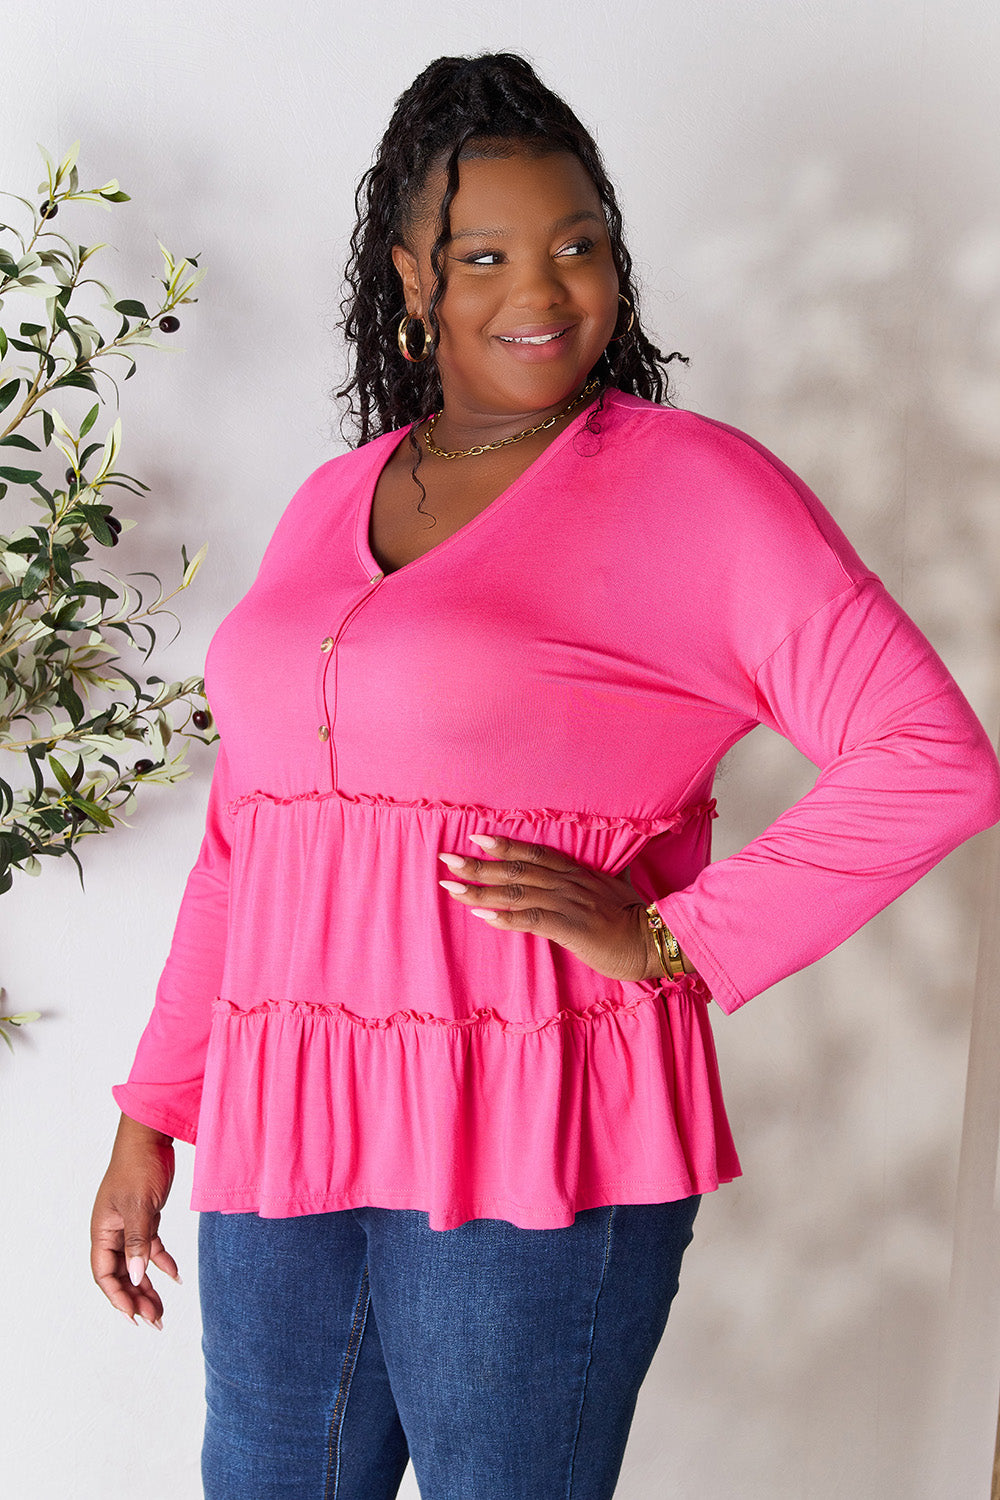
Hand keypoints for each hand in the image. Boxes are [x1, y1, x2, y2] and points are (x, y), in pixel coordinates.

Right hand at [90, 1113, 181, 1330]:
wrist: (151, 1138)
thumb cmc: (138, 1166)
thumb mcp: (139, 1205)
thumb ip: (137, 1241)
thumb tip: (135, 1276)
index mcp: (102, 1231)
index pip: (104, 1274)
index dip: (117, 1297)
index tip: (134, 1317)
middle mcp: (113, 1232)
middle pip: (120, 1274)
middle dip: (135, 1299)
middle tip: (155, 1321)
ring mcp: (129, 1226)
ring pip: (136, 1265)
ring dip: (148, 1287)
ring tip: (162, 1310)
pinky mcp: (146, 1218)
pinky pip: (151, 1248)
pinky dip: (162, 1263)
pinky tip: (176, 1277)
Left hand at [439, 833, 672, 982]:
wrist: (654, 940)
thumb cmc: (634, 919)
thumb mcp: (615, 891)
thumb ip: (602, 880)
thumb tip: (608, 874)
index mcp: (577, 873)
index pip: (535, 853)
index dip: (504, 845)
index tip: (475, 838)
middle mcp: (568, 883)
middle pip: (516, 870)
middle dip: (479, 865)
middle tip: (446, 860)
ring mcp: (568, 904)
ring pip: (517, 893)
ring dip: (482, 891)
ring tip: (452, 888)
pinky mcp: (570, 927)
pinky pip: (533, 919)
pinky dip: (507, 917)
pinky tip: (483, 917)